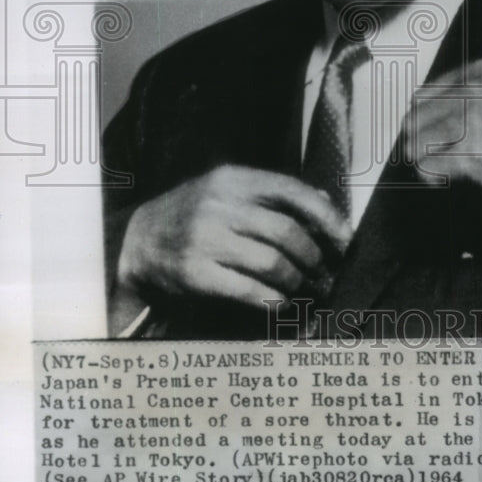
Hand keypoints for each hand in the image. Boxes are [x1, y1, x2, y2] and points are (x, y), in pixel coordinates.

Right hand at [116, 164, 351, 312]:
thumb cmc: (193, 214)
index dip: (326, 217)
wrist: (137, 241)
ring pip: (273, 264)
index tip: (345, 240)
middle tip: (322, 272)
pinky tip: (280, 302)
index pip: (292, 191)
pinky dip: (274, 301)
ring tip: (302, 287)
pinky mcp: (196, 274)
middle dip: (314, 257)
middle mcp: (219, 205)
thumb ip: (272, 194)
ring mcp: (205, 240)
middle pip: (288, 233)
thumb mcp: (227, 190)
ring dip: (296, 281)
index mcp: (233, 179)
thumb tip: (324, 201)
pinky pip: (250, 291)